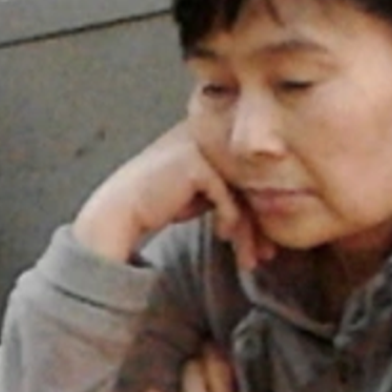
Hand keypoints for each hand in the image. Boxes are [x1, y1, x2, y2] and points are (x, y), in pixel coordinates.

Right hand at [74, 123, 275, 269]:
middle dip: (258, 223)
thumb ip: (228, 190)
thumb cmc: (158, 205)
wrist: (121, 212)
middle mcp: (208, 134)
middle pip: (249, 182)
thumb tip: (270, 207)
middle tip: (266, 254)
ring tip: (250, 257)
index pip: (247, 174)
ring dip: (247, 229)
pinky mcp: (195, 163)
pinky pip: (227, 197)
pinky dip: (229, 218)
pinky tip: (222, 234)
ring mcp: (201, 146)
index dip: (257, 210)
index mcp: (210, 134)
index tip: (264, 243)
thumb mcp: (201, 194)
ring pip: (242, 191)